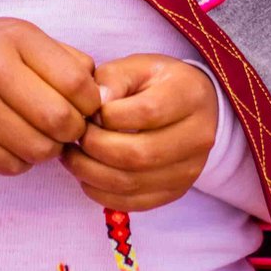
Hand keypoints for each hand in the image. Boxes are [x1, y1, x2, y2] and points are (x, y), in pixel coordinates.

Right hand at [0, 17, 99, 175]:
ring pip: (38, 149)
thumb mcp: (23, 36)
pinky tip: (19, 143)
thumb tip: (102, 95)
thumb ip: (66, 59)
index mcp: (16, 39)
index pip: (75, 82)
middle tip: (68, 125)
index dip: (92, 102)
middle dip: (74, 130)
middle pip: (59, 120)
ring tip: (43, 134)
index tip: (87, 105)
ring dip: (50, 149)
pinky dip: (24, 161)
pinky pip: (11, 165)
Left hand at [61, 54, 219, 211]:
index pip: (147, 113)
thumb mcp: (136, 67)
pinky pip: (134, 203)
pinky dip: (102, 193)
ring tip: (72, 155)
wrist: (193, 107)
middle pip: (139, 154)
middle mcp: (198, 137)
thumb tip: (95, 105)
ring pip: (133, 182)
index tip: (88, 110)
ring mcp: (190, 170)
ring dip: (92, 173)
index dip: (109, 115)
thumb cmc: (157, 84)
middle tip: (74, 136)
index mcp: (190, 96)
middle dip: (95, 147)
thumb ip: (113, 80)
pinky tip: (86, 176)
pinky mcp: (176, 191)